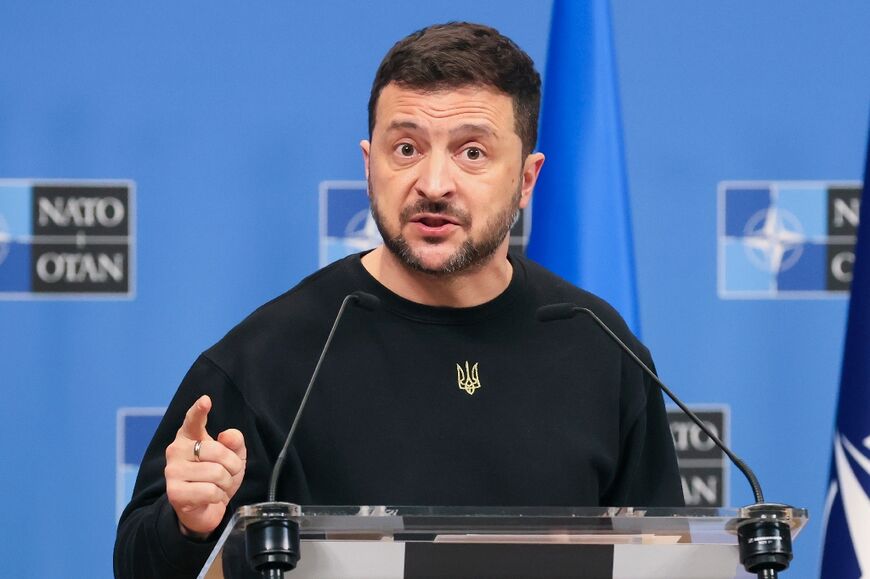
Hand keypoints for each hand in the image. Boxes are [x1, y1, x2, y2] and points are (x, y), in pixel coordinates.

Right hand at [164, 395, 246, 537]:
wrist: (205, 509)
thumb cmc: (217, 477)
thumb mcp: (233, 457)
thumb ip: (234, 442)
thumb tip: (227, 435)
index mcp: (189, 437)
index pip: (193, 421)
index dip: (199, 411)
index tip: (206, 400)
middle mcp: (176, 450)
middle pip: (216, 451)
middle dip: (231, 465)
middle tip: (227, 474)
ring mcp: (173, 471)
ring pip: (216, 473)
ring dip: (225, 483)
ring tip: (218, 487)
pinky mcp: (174, 493)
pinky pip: (210, 491)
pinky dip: (218, 496)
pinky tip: (210, 498)